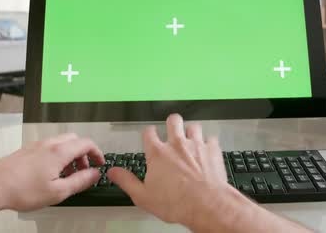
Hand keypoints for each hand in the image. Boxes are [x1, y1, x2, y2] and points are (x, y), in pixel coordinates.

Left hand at [0, 133, 104, 211]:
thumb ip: (80, 181)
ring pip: (61, 144)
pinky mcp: (26, 150)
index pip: (86, 143)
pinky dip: (57, 156)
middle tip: (84, 170)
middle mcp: (49, 144)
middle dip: (83, 154)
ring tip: (67, 175)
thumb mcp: (58, 191)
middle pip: (74, 140)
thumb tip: (94, 174)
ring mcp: (36, 145)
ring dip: (70, 156)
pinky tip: (50, 174)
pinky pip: (48, 148)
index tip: (99, 164)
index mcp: (59, 151)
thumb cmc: (21, 190)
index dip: (97, 153)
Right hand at [107, 114, 229, 226]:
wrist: (206, 205)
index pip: (149, 132)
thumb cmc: (176, 202)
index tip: (149, 136)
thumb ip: (126, 181)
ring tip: (190, 139)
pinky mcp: (212, 150)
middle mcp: (177, 144)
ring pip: (194, 126)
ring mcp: (196, 145)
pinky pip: (211, 138)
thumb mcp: (143, 196)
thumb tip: (113, 172)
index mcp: (158, 153)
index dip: (148, 133)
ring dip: (191, 131)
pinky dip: (209, 143)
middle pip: (173, 120)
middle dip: (172, 123)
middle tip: (172, 130)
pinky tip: (207, 150)